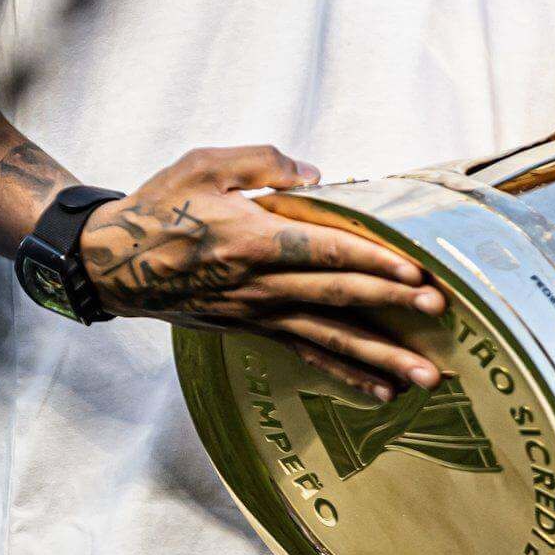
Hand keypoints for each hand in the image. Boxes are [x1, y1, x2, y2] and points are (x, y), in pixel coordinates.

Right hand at [82, 144, 447, 401]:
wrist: (114, 263)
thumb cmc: (162, 206)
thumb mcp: (206, 164)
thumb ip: (264, 163)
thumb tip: (316, 176)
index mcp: (254, 238)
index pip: (325, 251)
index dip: (372, 260)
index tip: (414, 270)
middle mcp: (261, 283)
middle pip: (338, 296)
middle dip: (393, 304)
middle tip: (440, 311)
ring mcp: (259, 313)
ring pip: (330, 336)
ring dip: (382, 357)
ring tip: (426, 377)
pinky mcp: (254, 330)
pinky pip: (307, 354)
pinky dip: (345, 373)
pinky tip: (380, 391)